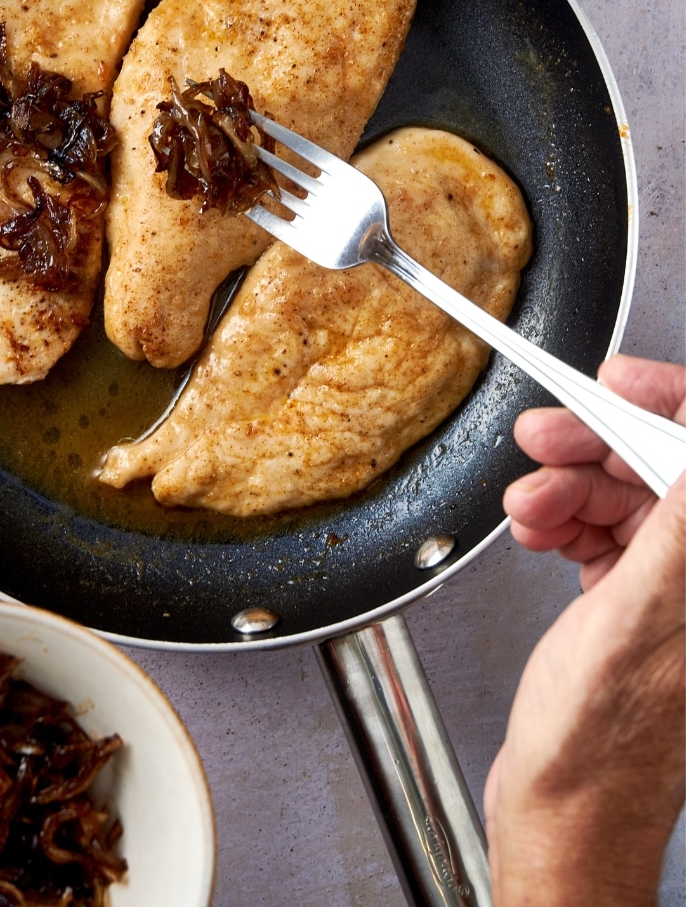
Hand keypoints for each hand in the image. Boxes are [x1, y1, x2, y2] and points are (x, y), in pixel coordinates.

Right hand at [484, 356, 685, 906]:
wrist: (558, 816)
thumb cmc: (597, 749)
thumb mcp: (637, 620)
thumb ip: (675, 530)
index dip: (666, 405)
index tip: (615, 381)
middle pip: (662, 470)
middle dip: (598, 447)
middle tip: (543, 437)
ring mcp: (674, 594)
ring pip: (626, 498)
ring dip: (569, 488)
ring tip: (528, 506)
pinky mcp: (637, 603)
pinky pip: (604, 532)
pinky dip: (563, 521)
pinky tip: (537, 529)